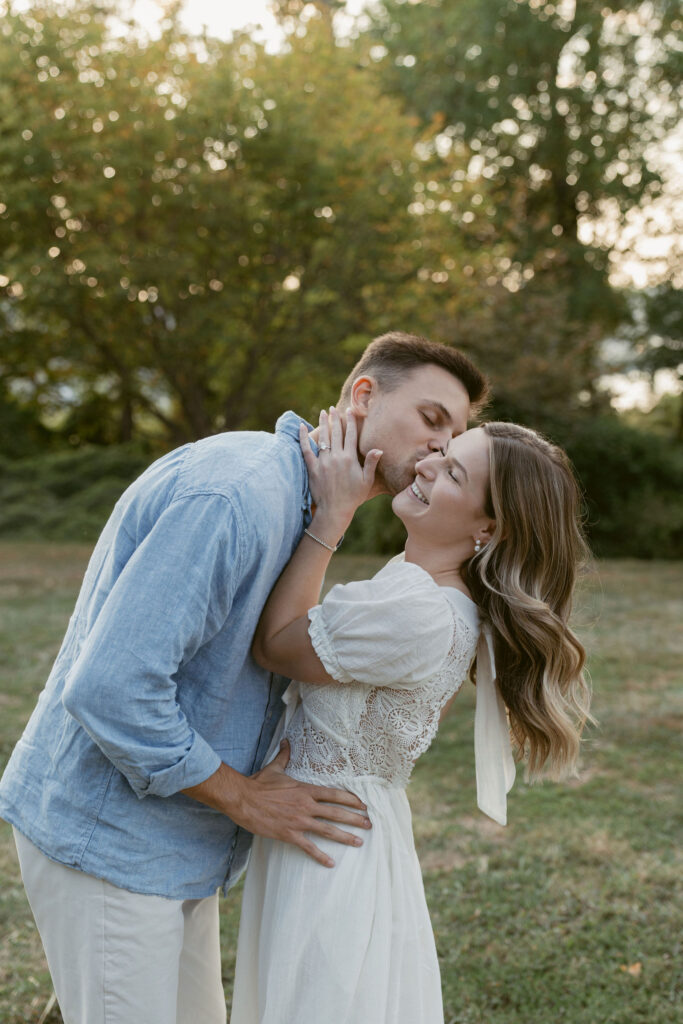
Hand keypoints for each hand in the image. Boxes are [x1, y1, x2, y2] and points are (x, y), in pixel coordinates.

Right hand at [230, 741, 371, 866]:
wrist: (242, 799)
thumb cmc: (258, 784)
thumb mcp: (274, 768)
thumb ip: (285, 756)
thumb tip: (287, 741)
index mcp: (305, 789)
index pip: (335, 794)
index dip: (351, 799)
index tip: (363, 805)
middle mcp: (306, 805)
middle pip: (337, 812)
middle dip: (355, 819)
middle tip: (370, 824)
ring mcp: (299, 820)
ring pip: (328, 830)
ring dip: (345, 837)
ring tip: (359, 842)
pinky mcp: (289, 834)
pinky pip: (308, 847)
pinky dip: (320, 856)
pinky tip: (331, 863)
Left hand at [300, 406, 381, 534]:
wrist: (335, 510)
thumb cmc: (353, 497)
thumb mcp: (366, 481)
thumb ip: (371, 463)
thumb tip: (378, 449)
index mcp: (350, 458)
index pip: (350, 435)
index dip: (350, 421)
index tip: (349, 411)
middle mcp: (336, 457)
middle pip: (336, 433)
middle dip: (335, 419)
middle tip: (333, 408)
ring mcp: (323, 462)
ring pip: (323, 438)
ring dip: (323, 423)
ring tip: (323, 413)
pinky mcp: (312, 468)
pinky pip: (306, 449)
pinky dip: (303, 437)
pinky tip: (301, 427)